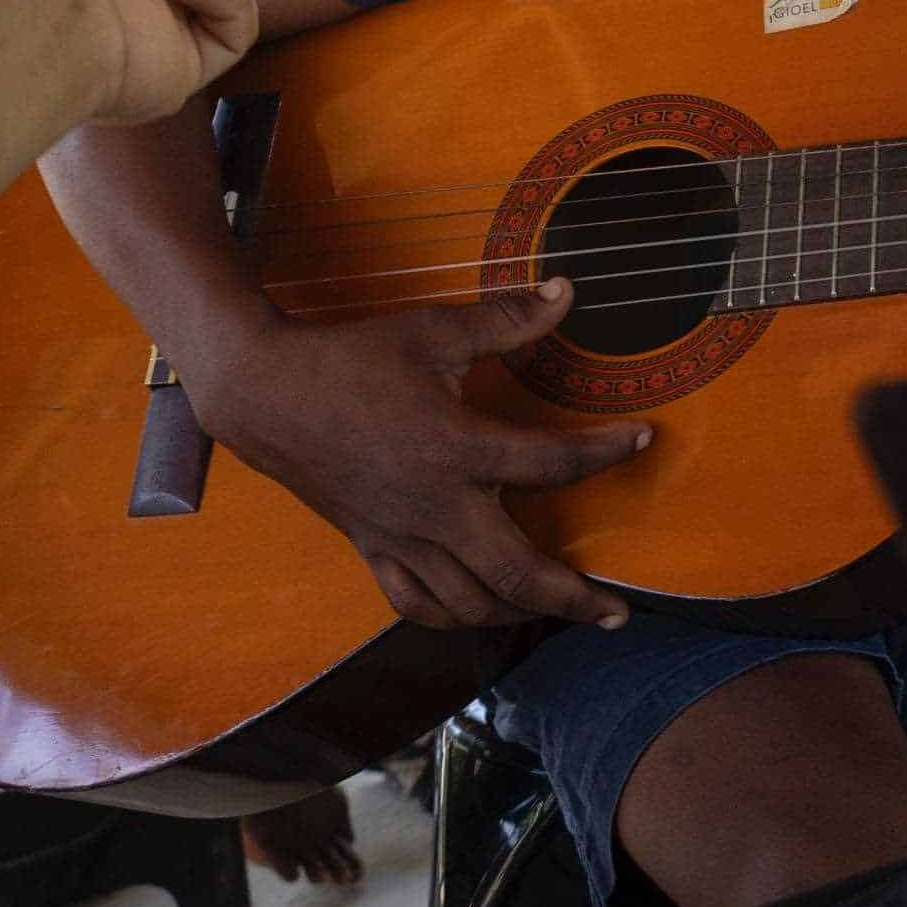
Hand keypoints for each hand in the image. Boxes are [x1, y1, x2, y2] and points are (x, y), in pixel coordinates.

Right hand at [189, 278, 654, 630]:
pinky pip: (417, 604)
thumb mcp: (434, 330)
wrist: (264, 392)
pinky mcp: (372, 547)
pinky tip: (481, 608)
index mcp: (455, 449)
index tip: (642, 440)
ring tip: (558, 609)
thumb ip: (507, 319)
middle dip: (573, 599)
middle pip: (517, 575)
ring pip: (469, 603)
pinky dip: (455, 614)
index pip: (552, 464)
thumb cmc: (351, 357)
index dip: (606, 452)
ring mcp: (400, 536)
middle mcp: (433, 507)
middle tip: (616, 611)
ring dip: (520, 613)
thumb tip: (567, 292)